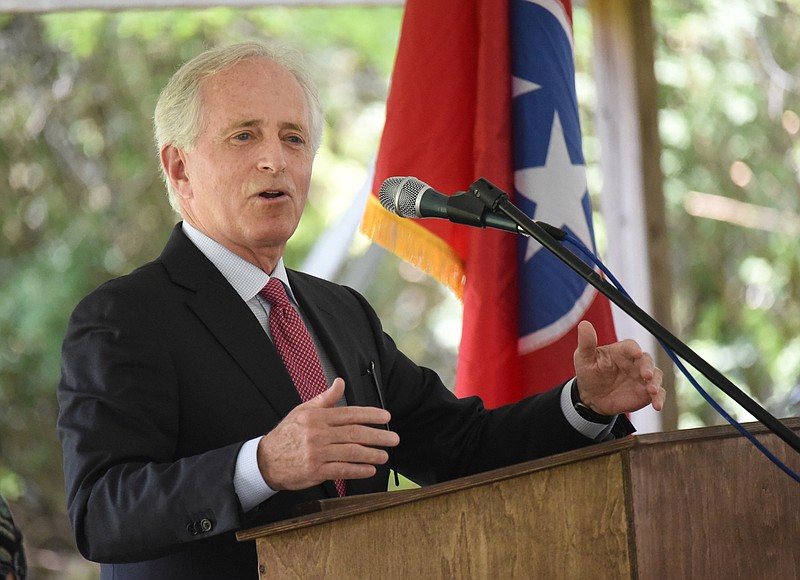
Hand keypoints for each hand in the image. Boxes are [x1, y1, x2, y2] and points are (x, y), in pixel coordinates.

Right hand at [256, 378, 399, 490]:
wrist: (265, 461)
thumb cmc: (286, 435)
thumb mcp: (303, 411)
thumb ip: (325, 399)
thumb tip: (340, 383)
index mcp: (317, 417)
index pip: (350, 414)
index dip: (370, 415)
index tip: (385, 417)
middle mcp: (318, 434)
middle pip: (355, 433)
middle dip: (378, 436)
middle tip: (394, 438)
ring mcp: (317, 453)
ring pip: (351, 452)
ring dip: (371, 454)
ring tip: (384, 455)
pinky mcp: (315, 471)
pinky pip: (342, 470)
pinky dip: (358, 470)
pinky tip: (369, 469)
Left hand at [573, 320, 664, 415]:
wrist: (592, 397)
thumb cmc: (589, 373)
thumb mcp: (584, 358)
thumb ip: (586, 343)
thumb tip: (584, 324)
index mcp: (620, 351)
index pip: (630, 346)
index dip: (634, 349)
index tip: (636, 353)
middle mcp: (634, 362)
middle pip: (646, 360)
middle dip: (648, 367)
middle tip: (645, 375)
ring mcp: (642, 377)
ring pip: (656, 376)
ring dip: (656, 382)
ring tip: (652, 391)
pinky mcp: (646, 392)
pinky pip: (658, 394)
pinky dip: (660, 398)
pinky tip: (657, 405)